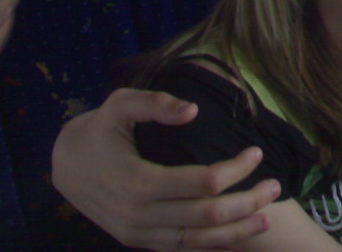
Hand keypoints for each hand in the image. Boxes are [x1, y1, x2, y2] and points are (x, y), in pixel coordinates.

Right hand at [52, 88, 280, 249]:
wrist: (66, 164)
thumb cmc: (101, 128)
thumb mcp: (121, 104)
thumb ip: (156, 103)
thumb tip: (194, 110)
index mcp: (137, 180)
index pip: (201, 181)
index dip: (235, 169)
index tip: (256, 152)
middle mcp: (138, 214)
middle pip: (206, 214)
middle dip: (246, 201)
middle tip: (275, 186)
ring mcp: (138, 233)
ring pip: (197, 240)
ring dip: (236, 230)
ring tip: (267, 217)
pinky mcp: (138, 241)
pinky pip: (182, 249)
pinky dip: (213, 245)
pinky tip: (238, 237)